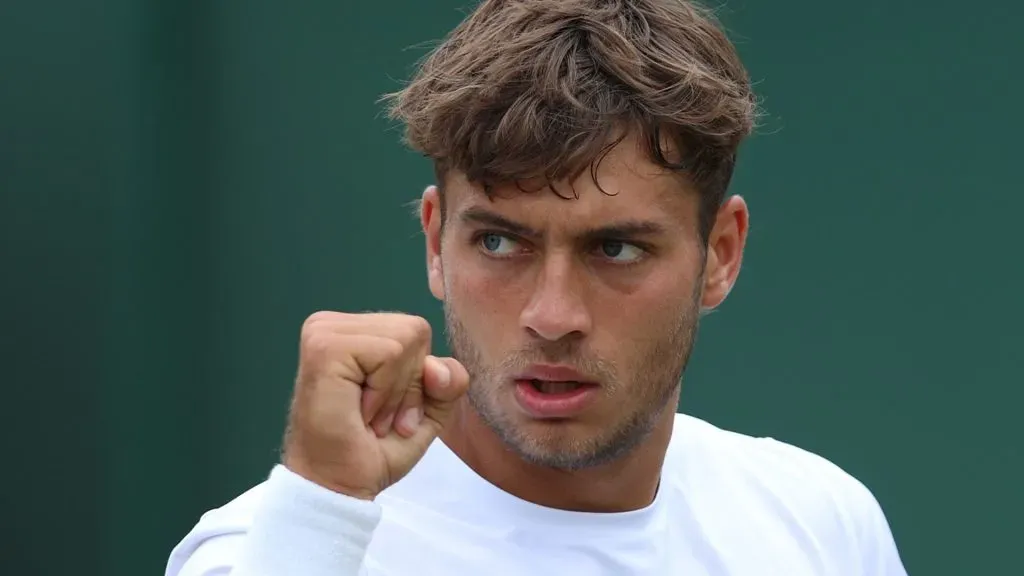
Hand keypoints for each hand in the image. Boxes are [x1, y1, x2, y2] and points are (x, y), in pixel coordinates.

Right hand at [282, 311, 469, 499]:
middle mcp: (335, 324)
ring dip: (394, 393)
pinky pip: (389, 353)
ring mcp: (325, 331)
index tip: (389, 413)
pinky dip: (384, 392)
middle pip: (414, 331)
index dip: (416, 378)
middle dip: (408, 385)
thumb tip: (437, 367)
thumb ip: (448, 381)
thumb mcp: (428, 410)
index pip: (415, 331)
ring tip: (369, 417)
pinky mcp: (324, 346)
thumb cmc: (374, 450)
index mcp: (355, 332)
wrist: (339, 486)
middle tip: (378, 418)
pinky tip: (360, 412)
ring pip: (404, 341)